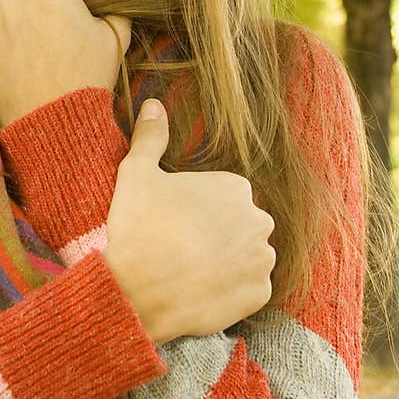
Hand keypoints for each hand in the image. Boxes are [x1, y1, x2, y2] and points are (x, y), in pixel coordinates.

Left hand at [0, 0, 131, 126]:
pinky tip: (25, 63)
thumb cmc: (87, 76)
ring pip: (12, 7)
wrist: (51, 123)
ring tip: (45, 51)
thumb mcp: (115, 36)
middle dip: (52, 0)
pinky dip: (7, 41)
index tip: (88, 5)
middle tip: (66, 31)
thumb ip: (121, 2)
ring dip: (27, 19)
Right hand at [104, 99, 275, 343]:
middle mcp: (259, 219)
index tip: (172, 221)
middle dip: (216, 233)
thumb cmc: (139, 228)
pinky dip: (230, 290)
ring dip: (226, 261)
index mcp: (235, 186)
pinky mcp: (259, 294)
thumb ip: (150, 136)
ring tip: (190, 271)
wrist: (139, 293)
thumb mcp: (136, 174)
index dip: (194, 208)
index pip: (221, 195)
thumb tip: (154, 104)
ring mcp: (262, 259)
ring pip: (246, 255)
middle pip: (237, 224)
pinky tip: (201, 289)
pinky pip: (248, 288)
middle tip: (179, 246)